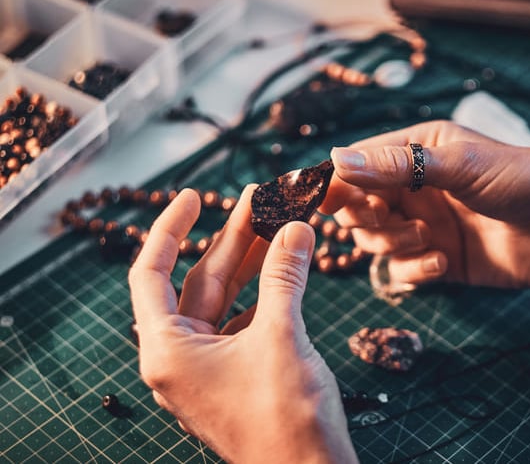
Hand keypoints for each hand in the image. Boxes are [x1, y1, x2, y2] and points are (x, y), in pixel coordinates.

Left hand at [128, 186, 357, 463]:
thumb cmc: (285, 418)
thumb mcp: (282, 336)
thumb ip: (284, 276)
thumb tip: (295, 226)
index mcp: (168, 351)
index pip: (152, 274)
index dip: (170, 228)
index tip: (194, 195)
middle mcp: (180, 358)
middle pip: (199, 282)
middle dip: (231, 239)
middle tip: (258, 198)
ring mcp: (210, 369)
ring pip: (226, 300)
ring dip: (253, 263)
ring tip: (279, 222)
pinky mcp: (238, 376)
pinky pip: (247, 321)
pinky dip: (267, 293)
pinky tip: (289, 267)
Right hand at [320, 120, 529, 291]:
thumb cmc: (522, 181)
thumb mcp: (458, 164)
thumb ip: (396, 165)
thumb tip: (335, 159)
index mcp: (419, 149)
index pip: (360, 162)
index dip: (338, 181)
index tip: (323, 198)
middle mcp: (416, 186)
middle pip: (359, 204)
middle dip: (365, 215)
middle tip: (383, 218)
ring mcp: (426, 224)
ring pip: (375, 239)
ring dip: (392, 242)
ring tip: (426, 238)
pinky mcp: (439, 259)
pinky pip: (403, 269)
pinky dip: (415, 269)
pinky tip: (443, 262)